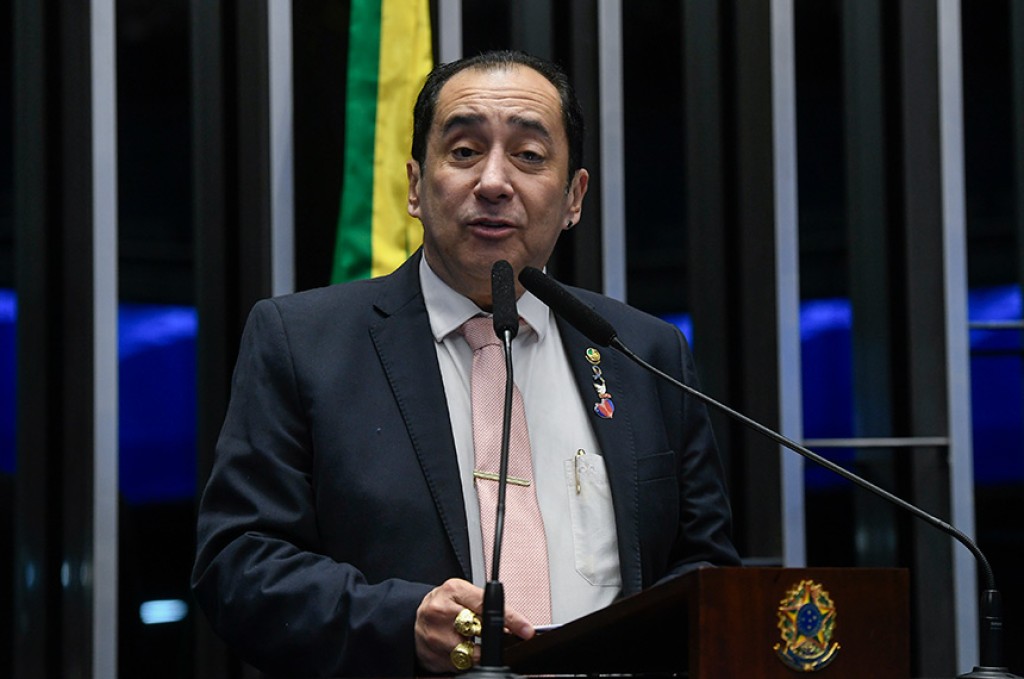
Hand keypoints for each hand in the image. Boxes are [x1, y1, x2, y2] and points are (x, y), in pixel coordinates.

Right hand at [414, 578, 534, 672]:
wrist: (412, 618)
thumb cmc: (442, 604)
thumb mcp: (463, 595)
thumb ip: (486, 607)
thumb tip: (516, 626)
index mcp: (453, 591)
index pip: (487, 605)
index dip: (511, 619)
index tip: (526, 630)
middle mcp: (441, 611)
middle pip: (479, 632)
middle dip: (489, 638)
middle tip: (483, 634)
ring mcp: (434, 635)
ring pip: (470, 654)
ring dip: (476, 653)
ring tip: (468, 641)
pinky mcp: (431, 656)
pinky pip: (458, 666)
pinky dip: (463, 661)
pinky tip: (456, 649)